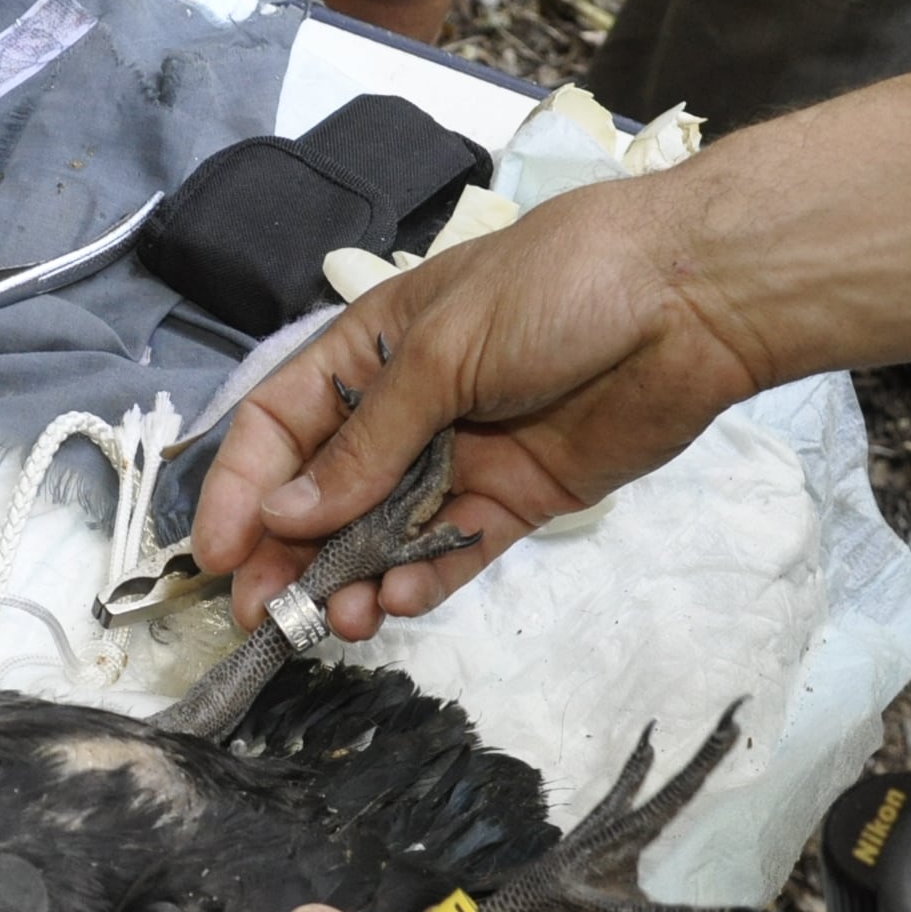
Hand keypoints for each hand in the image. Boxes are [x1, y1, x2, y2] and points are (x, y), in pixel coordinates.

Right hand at [191, 180, 766, 638]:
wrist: (689, 299)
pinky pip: (454, 552)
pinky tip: (400, 604)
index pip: (280, 425)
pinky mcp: (517, 498)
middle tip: (266, 616)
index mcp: (370, 350)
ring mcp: (461, 458)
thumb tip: (286, 516)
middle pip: (323, 494)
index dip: (242, 487)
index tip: (221, 554)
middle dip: (289, 556)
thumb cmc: (556, 289)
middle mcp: (405, 409)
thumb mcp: (441, 352)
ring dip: (353, 581)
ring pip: (384, 536)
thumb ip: (367, 444)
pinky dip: (423, 583)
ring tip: (341, 622)